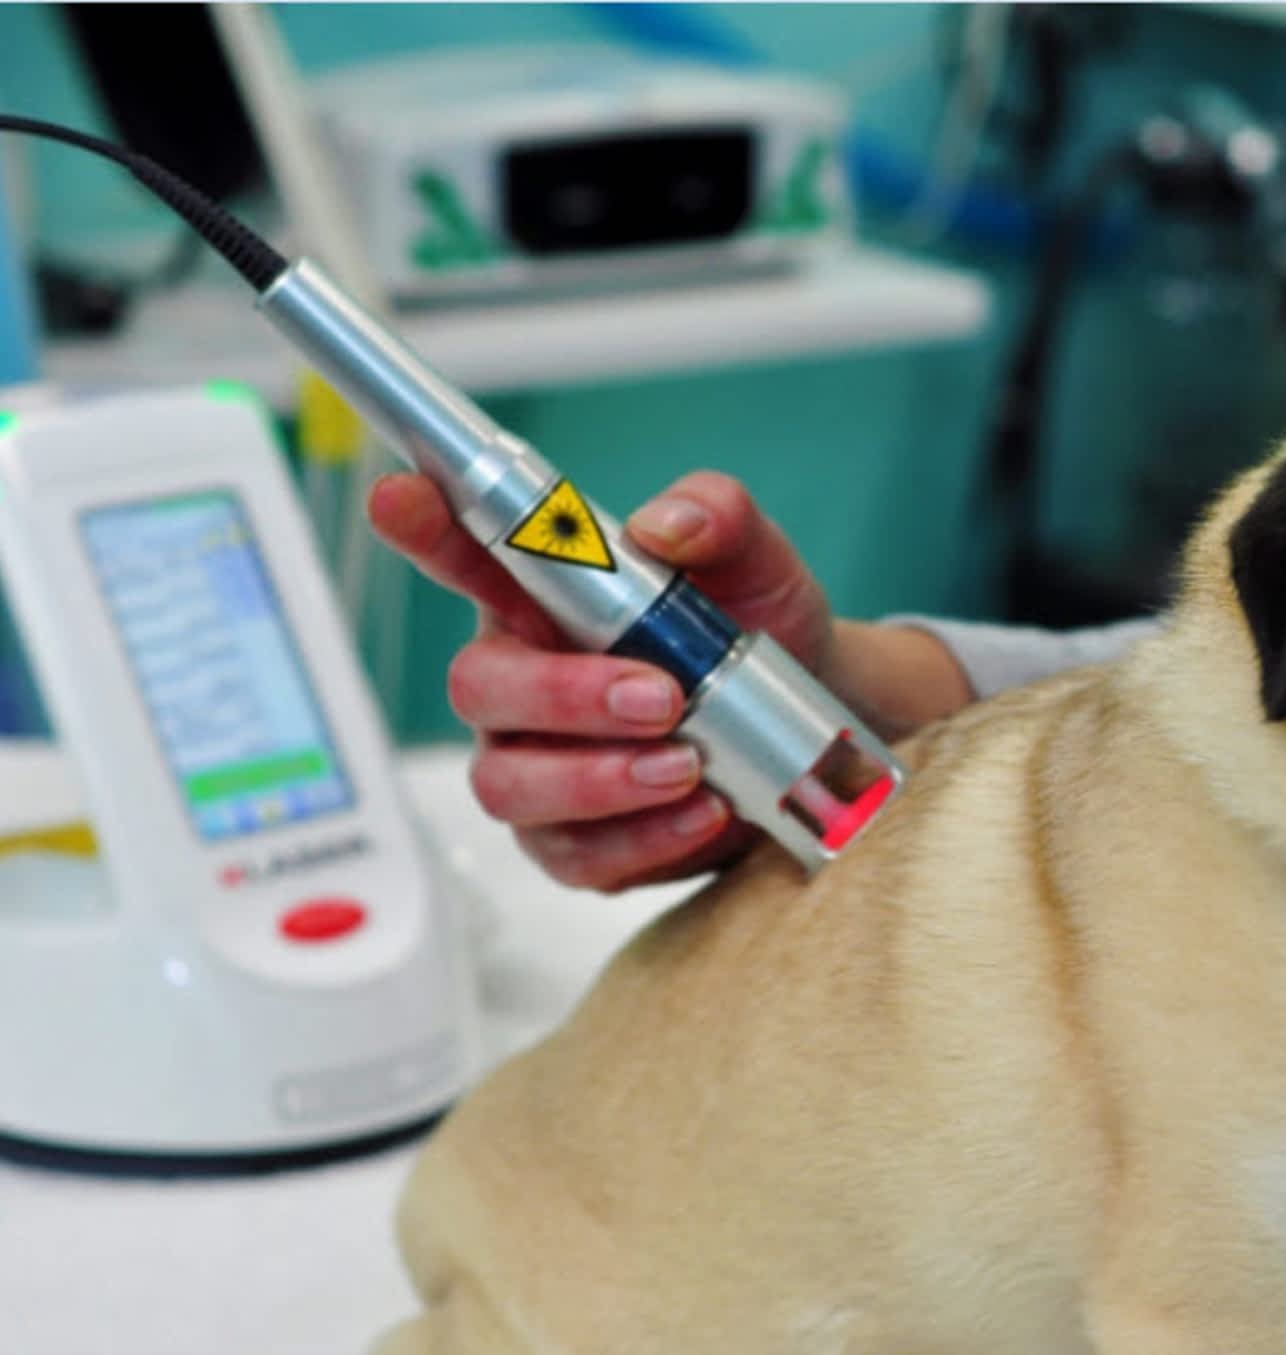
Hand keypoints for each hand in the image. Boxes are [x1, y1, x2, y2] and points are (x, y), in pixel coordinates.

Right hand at [372, 471, 971, 891]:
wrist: (813, 733)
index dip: (421, 525)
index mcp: (541, 597)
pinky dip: (642, 836)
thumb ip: (718, 517)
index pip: (463, 552)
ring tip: (688, 764)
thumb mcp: (756, 563)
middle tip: (661, 697)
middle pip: (478, 686)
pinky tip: (704, 811)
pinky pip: (574, 855)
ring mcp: (536, 766)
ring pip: (508, 783)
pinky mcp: (574, 843)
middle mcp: (522, 680)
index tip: (402, 496)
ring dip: (601, 777)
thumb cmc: (755, 635)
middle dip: (565, 695)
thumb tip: (667, 522)